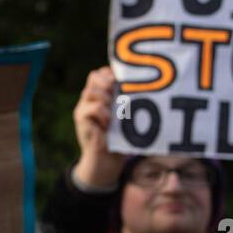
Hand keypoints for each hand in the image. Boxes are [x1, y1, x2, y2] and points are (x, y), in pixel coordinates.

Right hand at [72, 66, 126, 190]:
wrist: (107, 160)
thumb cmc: (121, 138)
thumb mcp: (127, 116)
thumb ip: (129, 102)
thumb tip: (151, 89)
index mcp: (101, 94)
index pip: (103, 72)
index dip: (113, 72)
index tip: (125, 81)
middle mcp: (90, 99)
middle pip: (94, 76)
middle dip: (107, 81)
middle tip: (118, 93)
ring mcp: (83, 107)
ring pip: (91, 90)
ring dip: (105, 98)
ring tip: (114, 112)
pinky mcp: (81, 119)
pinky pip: (92, 107)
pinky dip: (102, 112)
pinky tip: (108, 122)